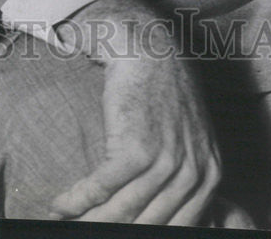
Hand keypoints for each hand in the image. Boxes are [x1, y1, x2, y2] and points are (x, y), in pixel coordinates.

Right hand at [48, 0, 221, 224]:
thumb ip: (188, 178)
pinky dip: (76, 200)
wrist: (149, 50)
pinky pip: (101, 189)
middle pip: (148, 225)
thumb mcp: (192, 137)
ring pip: (121, 213)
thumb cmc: (165, 92)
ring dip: (88, 221)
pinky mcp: (135, 148)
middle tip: (85, 233)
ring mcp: (167, 162)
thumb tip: (165, 218)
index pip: (177, 227)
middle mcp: (193, 173)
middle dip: (112, 231)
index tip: (114, 235)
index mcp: (210, 175)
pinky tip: (59, 204)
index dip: (142, 235)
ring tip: (67, 224)